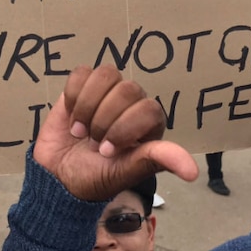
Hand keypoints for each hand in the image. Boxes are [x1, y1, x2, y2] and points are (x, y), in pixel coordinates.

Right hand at [33, 65, 197, 201]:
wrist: (57, 176)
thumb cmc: (95, 177)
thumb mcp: (125, 172)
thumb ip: (156, 161)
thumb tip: (193, 172)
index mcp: (149, 123)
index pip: (148, 108)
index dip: (123, 129)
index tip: (107, 152)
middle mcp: (131, 103)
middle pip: (127, 89)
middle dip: (104, 120)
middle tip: (93, 143)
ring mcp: (106, 92)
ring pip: (106, 75)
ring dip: (87, 107)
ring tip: (81, 131)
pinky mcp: (82, 86)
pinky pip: (81, 73)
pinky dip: (73, 97)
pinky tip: (71, 117)